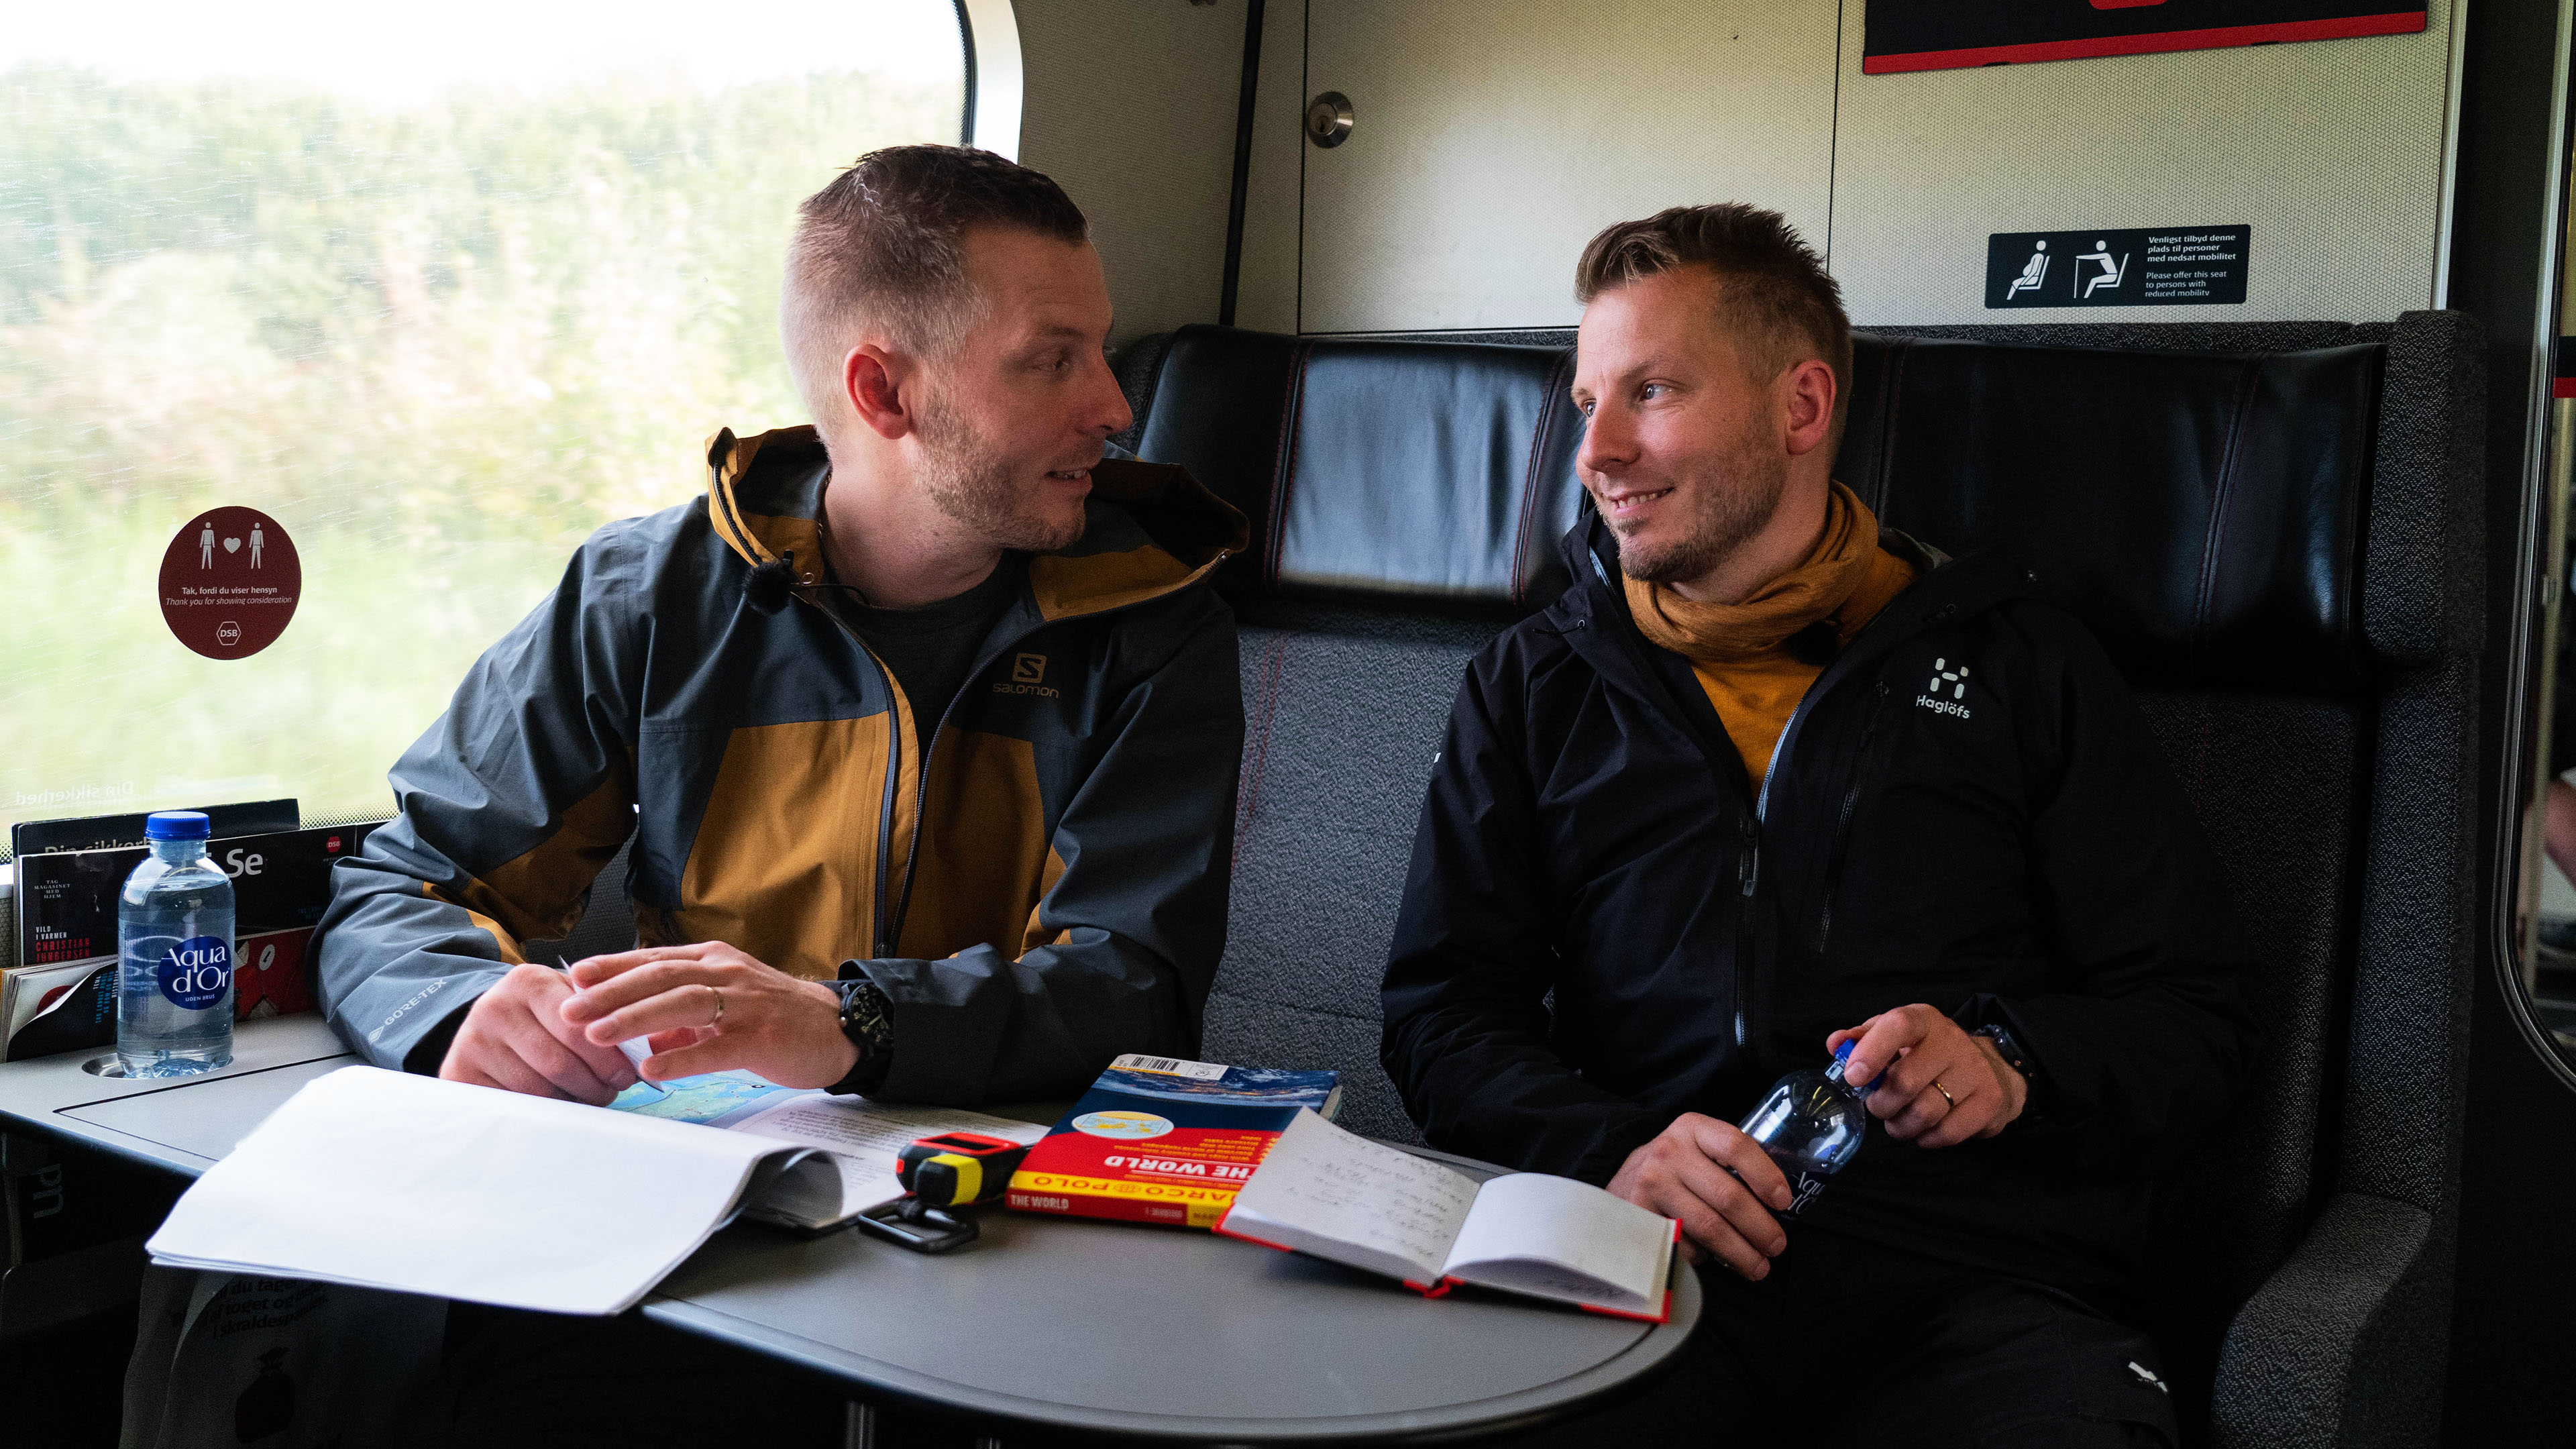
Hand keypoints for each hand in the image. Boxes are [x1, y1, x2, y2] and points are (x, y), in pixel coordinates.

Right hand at [440, 962, 638, 1103]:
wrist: (487, 1026)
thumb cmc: (543, 1015)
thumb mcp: (567, 1000)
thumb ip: (602, 1012)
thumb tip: (649, 1044)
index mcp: (528, 981)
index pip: (578, 1027)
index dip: (607, 1057)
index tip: (627, 1075)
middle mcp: (494, 1006)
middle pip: (559, 1065)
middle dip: (595, 1086)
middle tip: (612, 1093)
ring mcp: (472, 1041)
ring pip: (538, 1090)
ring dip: (572, 1103)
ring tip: (589, 1098)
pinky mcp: (459, 1073)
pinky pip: (514, 1106)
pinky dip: (543, 1114)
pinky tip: (557, 1106)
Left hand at [558, 942, 859, 1089]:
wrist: (837, 1028)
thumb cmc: (776, 1016)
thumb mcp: (726, 1006)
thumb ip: (684, 1019)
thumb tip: (646, 1041)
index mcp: (715, 960)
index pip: (654, 958)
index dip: (612, 966)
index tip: (574, 975)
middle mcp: (727, 973)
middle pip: (659, 976)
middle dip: (610, 993)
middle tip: (570, 1008)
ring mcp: (745, 1002)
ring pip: (681, 1003)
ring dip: (634, 1019)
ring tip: (597, 1034)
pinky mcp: (761, 1035)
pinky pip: (714, 1047)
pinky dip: (681, 1057)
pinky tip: (652, 1069)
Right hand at [1606, 1113, 1791, 1279]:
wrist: (1624, 1175)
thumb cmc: (1678, 1164)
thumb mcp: (1700, 1145)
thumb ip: (1733, 1162)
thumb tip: (1779, 1202)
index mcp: (1693, 1129)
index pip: (1736, 1146)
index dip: (1765, 1175)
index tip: (1783, 1202)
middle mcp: (1670, 1153)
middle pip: (1727, 1196)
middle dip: (1760, 1227)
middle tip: (1776, 1246)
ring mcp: (1653, 1186)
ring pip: (1708, 1227)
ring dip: (1740, 1252)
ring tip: (1759, 1266)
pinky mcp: (1642, 1217)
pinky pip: (1684, 1244)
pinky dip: (1706, 1257)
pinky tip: (1717, 1259)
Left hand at [1828, 1004, 2026, 1147]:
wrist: (1990, 1069)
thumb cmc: (1928, 1053)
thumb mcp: (1895, 1037)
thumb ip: (1862, 1039)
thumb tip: (1835, 1044)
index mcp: (1923, 1019)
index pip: (1898, 1025)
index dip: (1872, 1051)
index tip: (1853, 1077)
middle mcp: (1952, 1041)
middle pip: (1905, 1082)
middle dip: (1881, 1104)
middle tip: (1879, 1107)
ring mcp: (1975, 1071)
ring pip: (1925, 1113)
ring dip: (1901, 1126)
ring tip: (1898, 1121)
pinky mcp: (1990, 1101)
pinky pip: (1946, 1133)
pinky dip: (1926, 1139)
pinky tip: (1924, 1130)